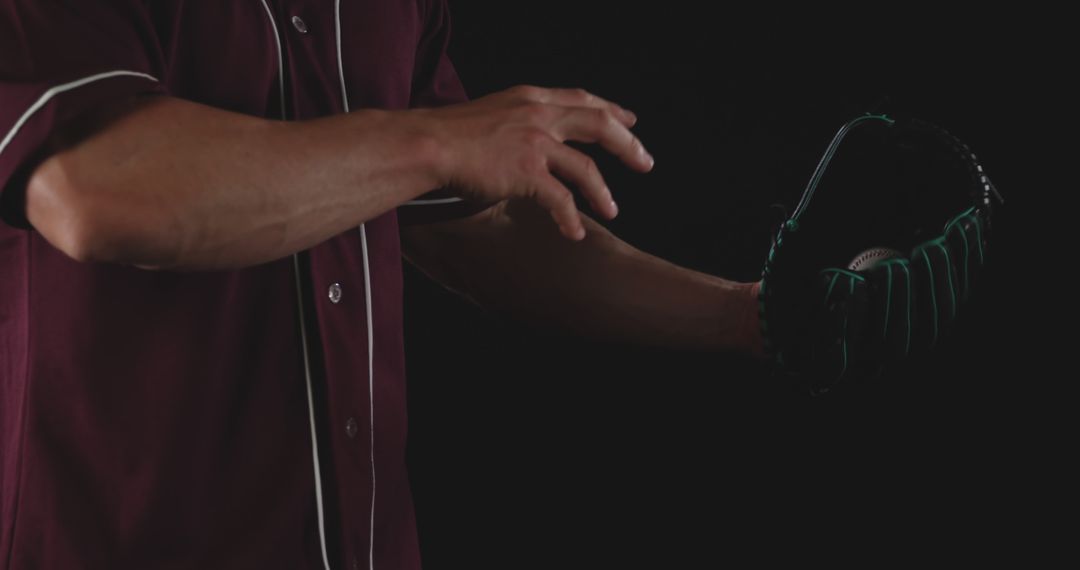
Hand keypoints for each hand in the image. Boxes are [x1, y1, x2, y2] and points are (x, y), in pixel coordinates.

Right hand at [420, 85, 653, 239]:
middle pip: (599, 123)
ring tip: (612, 211)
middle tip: (645, 161)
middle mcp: (538, 115)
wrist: (428, 144)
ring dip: (603, 192)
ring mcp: (535, 143)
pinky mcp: (527, 172)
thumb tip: (527, 145)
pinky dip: (570, 219)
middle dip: (627, 144)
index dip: (610, 109)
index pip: (581, 99)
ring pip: (586, 167)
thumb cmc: (449, 135)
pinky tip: (574, 233)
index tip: (629, 119)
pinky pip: (561, 200)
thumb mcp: (490, 114)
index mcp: (530, 98)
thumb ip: (515, 123)